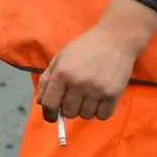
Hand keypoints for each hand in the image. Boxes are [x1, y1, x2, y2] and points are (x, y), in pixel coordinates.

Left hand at [37, 0, 156, 121]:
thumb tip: (41, 102)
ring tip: (88, 97)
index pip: (49, 104)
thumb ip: (47, 80)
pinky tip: (99, 101)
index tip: (51, 117)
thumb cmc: (84, 48)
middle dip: (68, 109)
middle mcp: (78, 84)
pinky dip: (100, 112)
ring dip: (84, 110)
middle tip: (74, 99)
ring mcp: (97, 90)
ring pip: (85, 115)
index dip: (48, 114)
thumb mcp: (59, 58)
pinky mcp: (114, 93)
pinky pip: (103, 115)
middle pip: (68, 113)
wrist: (115, 38)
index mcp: (61, 74)